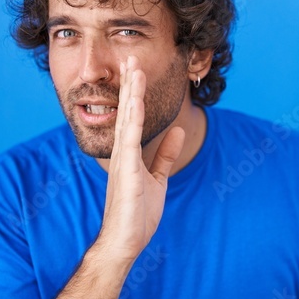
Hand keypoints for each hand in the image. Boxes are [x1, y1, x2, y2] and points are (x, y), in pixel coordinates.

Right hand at [95, 55, 184, 264]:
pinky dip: (132, 117)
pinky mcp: (127, 171)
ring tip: (133, 68)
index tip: (135, 69)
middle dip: (129, 84)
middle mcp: (122, 152)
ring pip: (127, 118)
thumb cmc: (136, 214)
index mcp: (128, 154)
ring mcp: (122, 160)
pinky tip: (135, 99)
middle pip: (125, 111)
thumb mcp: (157, 178)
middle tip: (130, 57)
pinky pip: (130, 139)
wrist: (124, 241)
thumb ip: (164, 154)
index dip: (133, 92)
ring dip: (130, 92)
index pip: (130, 116)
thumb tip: (177, 131)